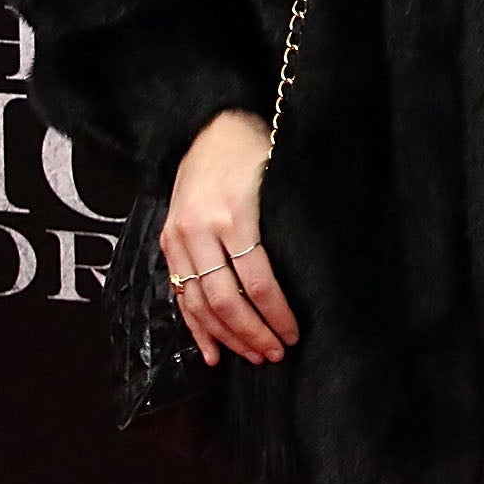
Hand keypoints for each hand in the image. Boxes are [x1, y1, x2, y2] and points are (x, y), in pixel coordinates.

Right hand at [161, 109, 299, 367]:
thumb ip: (289, 222)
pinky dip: (195, 328)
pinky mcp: (166, 243)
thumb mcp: (279, 177)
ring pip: (200, 304)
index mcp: (235, 214)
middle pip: (226, 300)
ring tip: (253, 356)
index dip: (276, 314)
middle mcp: (200, 231)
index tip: (294, 334)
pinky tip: (212, 353)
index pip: (258, 281)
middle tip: (276, 353)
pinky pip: (179, 295)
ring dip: (227, 337)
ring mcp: (178, 239)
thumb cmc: (255, 148)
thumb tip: (317, 271)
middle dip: (253, 333)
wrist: (208, 126)